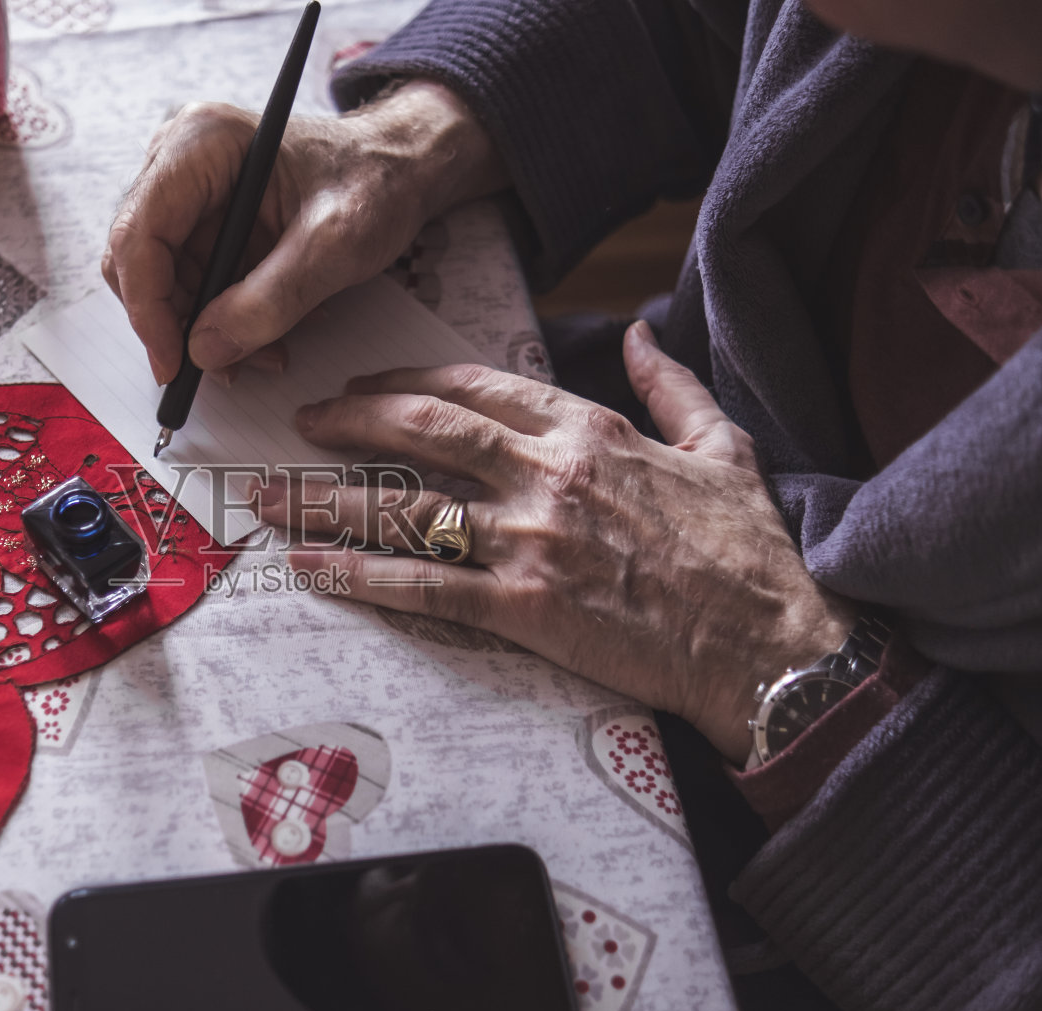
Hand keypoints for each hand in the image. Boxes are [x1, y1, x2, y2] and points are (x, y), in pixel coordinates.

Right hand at [102, 81, 506, 384]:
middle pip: (141, 264)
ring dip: (206, 332)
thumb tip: (205, 351)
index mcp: (199, 144)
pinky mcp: (206, 224)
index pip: (138, 236)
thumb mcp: (335, 244)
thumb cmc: (376, 182)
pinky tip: (268, 334)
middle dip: (179, 325)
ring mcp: (189, 195)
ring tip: (265, 354)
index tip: (175, 364)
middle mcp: (179, 163)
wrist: (402, 169)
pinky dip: (223, 321)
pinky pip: (193, 286)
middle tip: (222, 369)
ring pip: (164, 284)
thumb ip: (271, 299)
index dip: (148, 309)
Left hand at [260, 322, 856, 762]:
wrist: (771, 644)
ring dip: (327, 497)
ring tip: (270, 496)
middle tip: (299, 422)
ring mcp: (531, 541)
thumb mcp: (723, 445)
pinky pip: (422, 585)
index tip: (365, 384)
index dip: (407, 382)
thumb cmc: (750, 552)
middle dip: (349, 420)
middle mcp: (548, 475)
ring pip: (406, 506)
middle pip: (423, 430)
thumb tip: (640, 335)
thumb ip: (669, 386)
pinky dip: (358, 574)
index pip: (476, 386)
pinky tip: (310, 566)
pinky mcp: (524, 609)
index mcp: (589, 431)